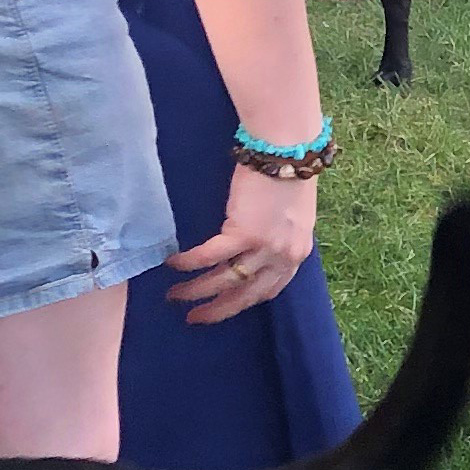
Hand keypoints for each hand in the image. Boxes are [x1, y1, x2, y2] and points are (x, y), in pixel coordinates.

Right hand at [166, 164, 315, 324]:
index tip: (226, 307)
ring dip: (196, 291)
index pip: (270, 289)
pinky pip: (209, 256)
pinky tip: (172, 264)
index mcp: (296, 252)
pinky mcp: (243, 232)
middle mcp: (283, 255)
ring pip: (224, 279)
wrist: (289, 150)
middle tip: (193, 318)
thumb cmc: (290, 173)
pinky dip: (189, 263)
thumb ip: (278, 236)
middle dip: (218, 309)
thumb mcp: (293, 216)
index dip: (245, 301)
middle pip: (247, 294)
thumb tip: (257, 246)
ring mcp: (264, 246)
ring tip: (174, 295)